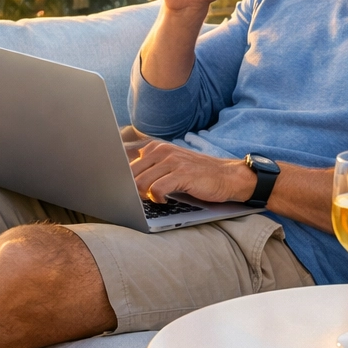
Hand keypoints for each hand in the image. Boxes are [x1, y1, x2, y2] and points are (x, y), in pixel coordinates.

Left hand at [128, 138, 253, 203]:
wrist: (226, 176)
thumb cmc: (197, 173)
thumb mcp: (171, 163)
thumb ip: (150, 166)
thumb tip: (123, 178)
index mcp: (157, 147)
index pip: (126, 160)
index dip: (121, 177)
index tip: (121, 188)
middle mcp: (163, 151)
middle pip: (130, 173)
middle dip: (131, 189)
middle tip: (142, 198)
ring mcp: (173, 161)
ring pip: (140, 182)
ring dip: (144, 195)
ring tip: (155, 199)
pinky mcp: (182, 174)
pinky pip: (156, 189)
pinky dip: (157, 198)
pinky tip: (164, 200)